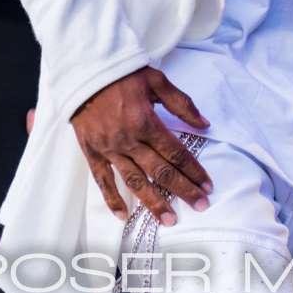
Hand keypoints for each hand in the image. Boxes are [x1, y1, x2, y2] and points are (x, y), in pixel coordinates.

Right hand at [70, 66, 213, 224]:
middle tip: (200, 206)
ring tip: (169, 220)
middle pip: (160, 171)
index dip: (193, 169)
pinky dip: (111, 200)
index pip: (175, 152)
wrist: (84, 71)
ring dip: (153, 203)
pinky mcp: (92, 152)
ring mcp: (109, 149)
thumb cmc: (123, 74)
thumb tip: (204, 124)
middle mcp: (128, 140)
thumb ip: (181, 104)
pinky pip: (102, 180)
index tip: (207, 185)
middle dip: (182, 190)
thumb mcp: (156, 81)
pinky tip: (124, 216)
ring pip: (134, 181)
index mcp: (146, 122)